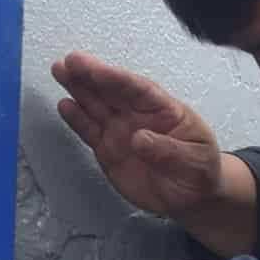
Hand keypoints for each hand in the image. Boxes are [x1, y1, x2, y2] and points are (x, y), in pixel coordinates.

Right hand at [51, 51, 234, 219]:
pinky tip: (65, 105)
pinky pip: (90, 131)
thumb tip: (139, 139)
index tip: (96, 70)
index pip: (138, 89)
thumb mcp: (195, 161)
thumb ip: (168, 151)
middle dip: (91, 75)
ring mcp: (122, 131)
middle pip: (113, 91)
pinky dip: (77, 119)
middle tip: (70, 61)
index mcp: (165, 110)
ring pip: (97, 105)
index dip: (116, 78)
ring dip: (78, 89)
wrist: (191, 197)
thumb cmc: (200, 171)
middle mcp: (139, 115)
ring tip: (60, 71)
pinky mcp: (108, 149)